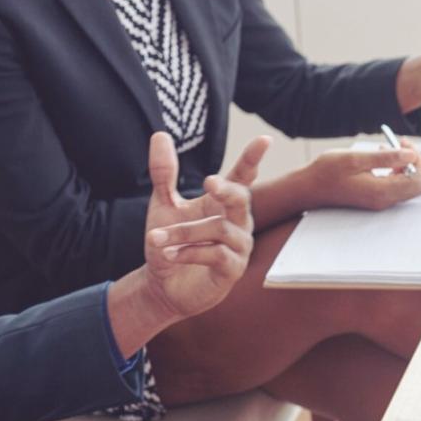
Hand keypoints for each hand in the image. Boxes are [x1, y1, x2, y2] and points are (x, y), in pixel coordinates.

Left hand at [142, 131, 266, 321]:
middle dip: (228, 190)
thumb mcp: (163, 205)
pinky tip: (169, 255)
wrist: (162, 285)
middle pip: (241, 200)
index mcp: (222, 204)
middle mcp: (237, 222)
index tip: (264, 139)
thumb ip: (164, 173)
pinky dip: (189, 252)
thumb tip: (160, 135)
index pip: (242, 177)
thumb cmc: (169, 243)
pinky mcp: (232, 270)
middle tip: (209, 182)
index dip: (252, 159)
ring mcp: (238, 247)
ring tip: (156, 239)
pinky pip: (216, 254)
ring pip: (219, 229)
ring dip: (185, 232)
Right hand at [299, 145, 420, 211]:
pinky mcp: (378, 198)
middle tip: (402, 144)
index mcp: (381, 192)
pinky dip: (399, 169)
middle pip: (419, 184)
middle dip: (417, 161)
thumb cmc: (327, 172)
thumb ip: (386, 158)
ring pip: (411, 184)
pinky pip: (399, 185)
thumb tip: (412, 155)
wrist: (309, 189)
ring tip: (392, 147)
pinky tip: (384, 156)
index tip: (404, 143)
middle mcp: (385, 200)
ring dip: (408, 164)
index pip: (418, 179)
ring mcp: (382, 201)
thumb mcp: (356, 159)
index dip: (418, 159)